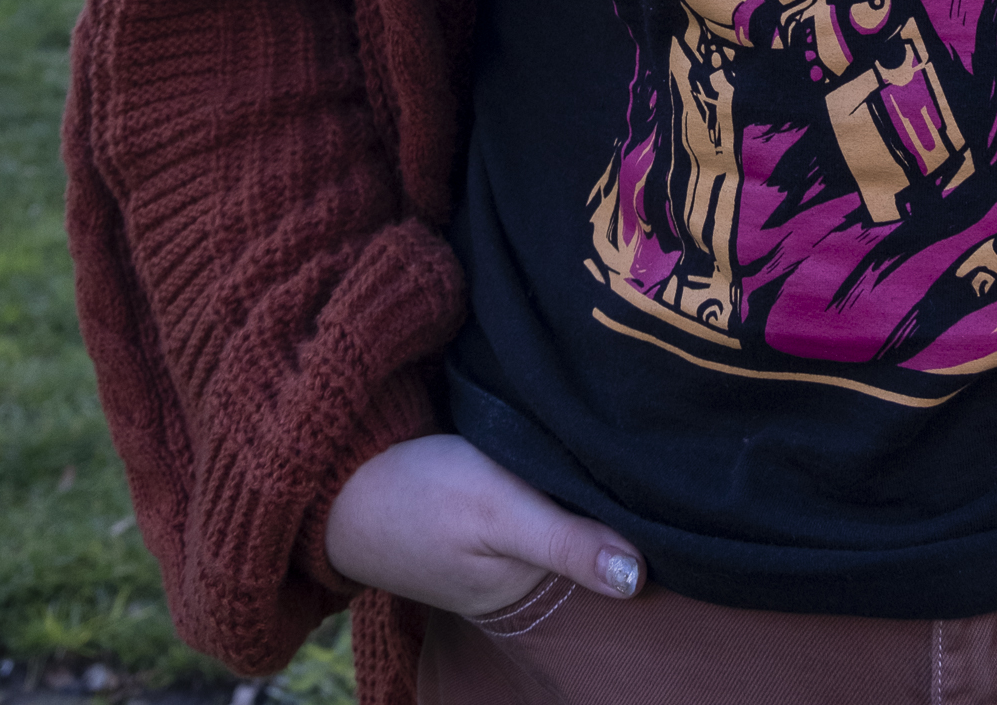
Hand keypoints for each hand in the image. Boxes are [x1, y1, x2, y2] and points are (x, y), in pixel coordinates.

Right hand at [324, 432, 643, 618]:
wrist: (336, 478)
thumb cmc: (419, 496)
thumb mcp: (498, 512)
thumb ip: (565, 542)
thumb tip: (639, 579)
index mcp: (531, 580)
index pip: (604, 539)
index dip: (632, 502)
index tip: (660, 458)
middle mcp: (521, 564)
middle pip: (582, 515)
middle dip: (603, 479)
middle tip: (629, 421)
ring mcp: (496, 535)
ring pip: (556, 495)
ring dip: (571, 463)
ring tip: (603, 416)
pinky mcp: (476, 502)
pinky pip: (526, 481)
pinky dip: (538, 456)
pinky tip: (553, 425)